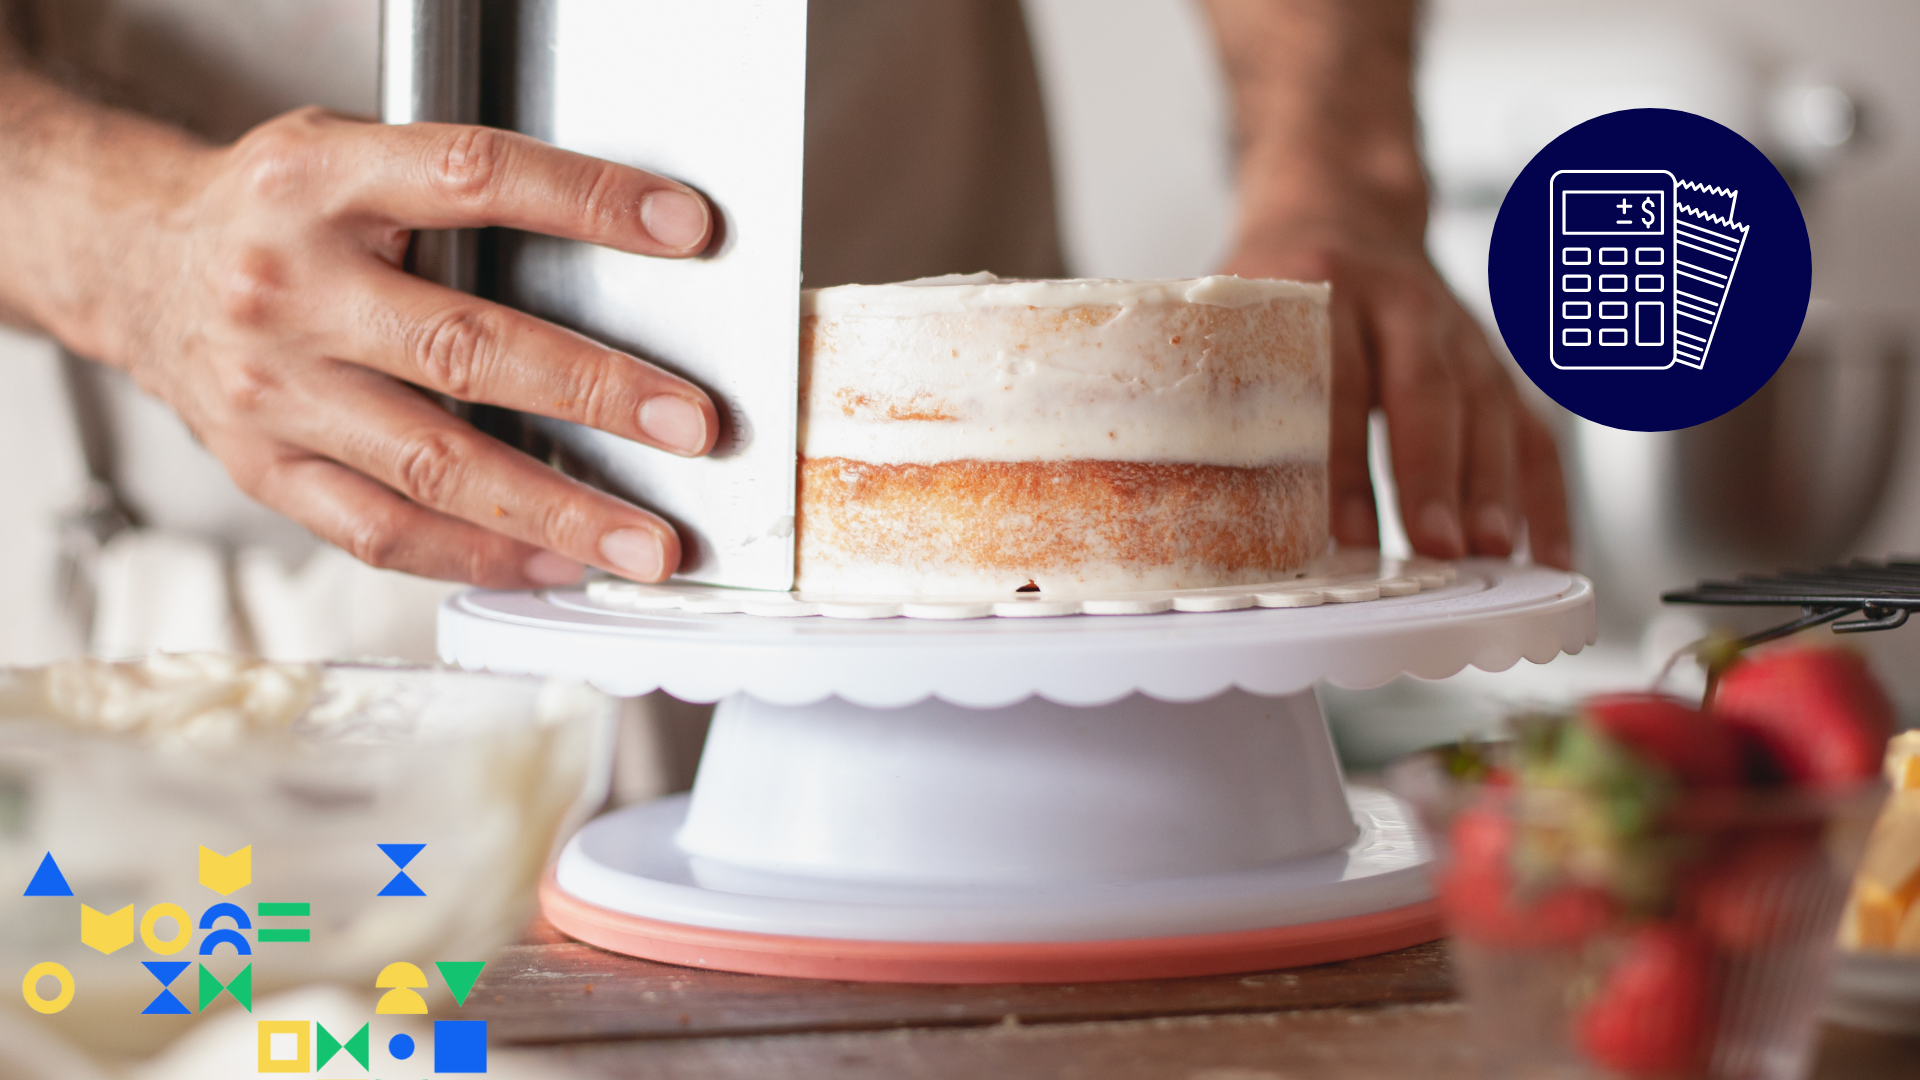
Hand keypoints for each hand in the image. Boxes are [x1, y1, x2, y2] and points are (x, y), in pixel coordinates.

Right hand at [49, 107, 718, 586]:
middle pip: (461, 348)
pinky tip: (554, 565)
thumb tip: (621, 256)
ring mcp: (273, 391)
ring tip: (644, 543)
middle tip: (689, 425)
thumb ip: (456, 190)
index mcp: (320, 182)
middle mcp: (289, 288)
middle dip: (593, 393)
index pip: (471, 177)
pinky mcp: (263, 470)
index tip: (683, 231)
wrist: (133, 262)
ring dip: (554, 510)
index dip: (583, 201)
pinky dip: (477, 555)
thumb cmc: (275, 212)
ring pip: (429, 466)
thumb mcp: (350, 154)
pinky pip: (380, 532)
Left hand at [1197, 0, 1571, 568]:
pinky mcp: (1490, 360)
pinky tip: (1548, 548)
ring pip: (1488, 407)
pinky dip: (1544, 492)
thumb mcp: (1232, 307)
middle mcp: (1401, 301)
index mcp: (1322, 284)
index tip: (1343, 530)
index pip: (1338, 379)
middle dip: (1434, 475)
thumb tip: (1180, 486)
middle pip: (1427, 391)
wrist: (1339, 204)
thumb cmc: (1275, 279)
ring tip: (1491, 554)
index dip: (1343, 461)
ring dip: (1495, 487)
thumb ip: (1215, 377)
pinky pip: (1530, 424)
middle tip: (1438, 547)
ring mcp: (1456, 329)